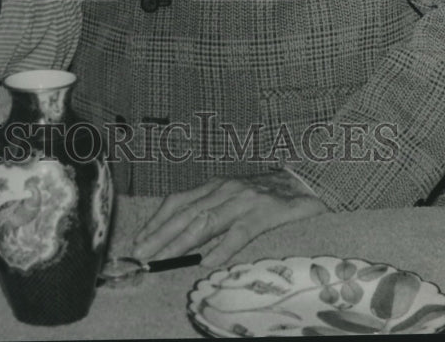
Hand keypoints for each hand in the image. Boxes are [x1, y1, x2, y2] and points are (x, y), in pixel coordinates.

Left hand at [132, 170, 328, 269]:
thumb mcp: (234, 196)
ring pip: (205, 222)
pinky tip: (207, 262)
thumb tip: (185, 238)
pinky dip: (222, 248)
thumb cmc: (266, 194)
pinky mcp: (263, 213)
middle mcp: (224, 189)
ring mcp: (243, 200)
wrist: (305, 181)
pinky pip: (238, 233)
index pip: (178, 202)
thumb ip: (212, 210)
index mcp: (215, 185)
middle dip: (160, 234)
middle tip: (140, 253)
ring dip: (180, 242)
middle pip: (186, 213)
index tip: (139, 239)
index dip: (156, 220)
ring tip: (162, 258)